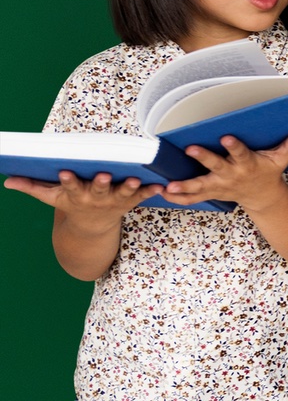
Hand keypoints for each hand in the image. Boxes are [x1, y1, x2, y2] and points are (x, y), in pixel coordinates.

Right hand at [5, 172, 156, 219]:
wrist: (91, 227)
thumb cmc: (71, 203)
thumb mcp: (51, 197)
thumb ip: (32, 187)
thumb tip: (7, 180)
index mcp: (76, 195)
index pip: (70, 187)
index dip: (68, 181)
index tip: (65, 173)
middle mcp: (96, 198)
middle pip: (99, 189)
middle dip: (102, 183)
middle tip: (105, 175)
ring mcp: (114, 200)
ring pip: (123, 193)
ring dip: (130, 187)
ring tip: (136, 179)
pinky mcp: (129, 201)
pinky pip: (142, 196)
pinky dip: (151, 191)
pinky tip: (160, 186)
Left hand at [161, 133, 287, 210]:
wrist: (262, 197)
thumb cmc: (268, 173)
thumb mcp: (280, 160)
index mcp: (247, 165)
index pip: (241, 153)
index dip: (234, 146)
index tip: (226, 136)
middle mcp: (231, 176)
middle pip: (216, 167)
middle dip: (204, 158)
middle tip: (191, 149)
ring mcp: (219, 186)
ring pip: (200, 187)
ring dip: (184, 187)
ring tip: (168, 186)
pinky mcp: (211, 193)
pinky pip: (192, 198)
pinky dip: (177, 197)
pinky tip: (163, 192)